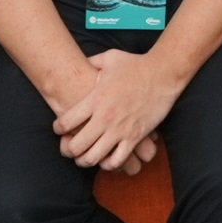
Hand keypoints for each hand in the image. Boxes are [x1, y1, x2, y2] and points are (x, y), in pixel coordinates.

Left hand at [49, 47, 184, 171]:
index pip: (65, 123)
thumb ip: (90, 62)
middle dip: (68, 150)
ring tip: (85, 156)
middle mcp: (104, 118)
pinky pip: (117, 161)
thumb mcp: (108, 58)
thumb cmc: (136, 64)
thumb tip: (80, 63)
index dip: (57, 128)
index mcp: (94, 99)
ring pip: (94, 158)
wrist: (164, 73)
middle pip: (76, 146)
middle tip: (69, 146)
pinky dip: (108, 164)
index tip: (60, 128)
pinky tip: (106, 158)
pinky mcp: (135, 137)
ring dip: (85, 160)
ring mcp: (120, 130)